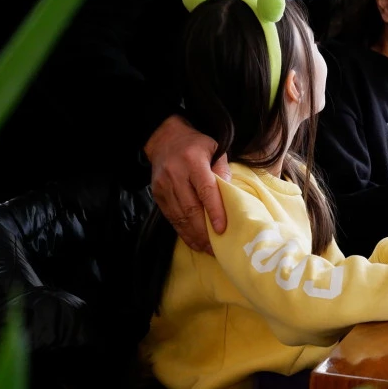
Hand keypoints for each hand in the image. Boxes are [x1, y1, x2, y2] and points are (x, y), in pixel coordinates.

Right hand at [144, 115, 230, 253]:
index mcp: (193, 161)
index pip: (205, 189)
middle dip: (204, 231)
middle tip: (217, 248)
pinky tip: (194, 241)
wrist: (165, 139)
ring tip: (208, 249)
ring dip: (194, 236)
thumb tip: (230, 193)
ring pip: (179, 216)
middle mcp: (175, 174)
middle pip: (190, 208)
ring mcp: (163, 185)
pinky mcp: (157, 195)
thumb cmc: (196, 145)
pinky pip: (171, 217)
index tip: (222, 229)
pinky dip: (183, 232)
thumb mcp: (215, 148)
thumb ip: (223, 169)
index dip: (214, 211)